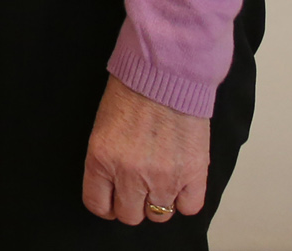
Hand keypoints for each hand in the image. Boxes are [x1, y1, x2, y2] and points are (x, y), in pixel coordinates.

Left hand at [83, 75, 209, 224]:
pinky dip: (184, 200)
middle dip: (132, 204)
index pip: (98, 204)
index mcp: (101, 159)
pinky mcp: (193, 175)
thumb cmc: (130, 94)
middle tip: (137, 189)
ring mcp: (164, 178)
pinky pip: (189, 208)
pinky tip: (180, 183)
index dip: (106, 205)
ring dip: (158, 201)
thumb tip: (113, 187)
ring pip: (159, 214)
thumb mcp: (102, 128)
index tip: (112, 200)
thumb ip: (106, 162)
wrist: (165, 76)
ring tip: (160, 182)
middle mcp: (130, 174)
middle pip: (130, 215)